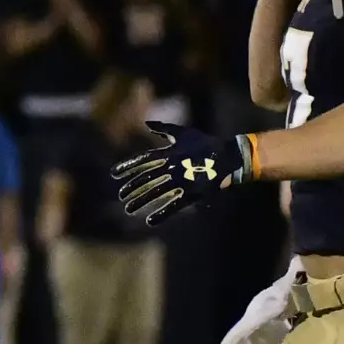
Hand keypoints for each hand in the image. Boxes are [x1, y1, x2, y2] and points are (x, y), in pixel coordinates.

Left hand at [111, 122, 253, 226]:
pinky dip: (162, 214)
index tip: (114, 174)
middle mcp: (173, 166)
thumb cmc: (205, 144)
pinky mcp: (193, 192)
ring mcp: (183, 180)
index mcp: (170, 152)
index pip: (143, 160)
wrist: (229, 156)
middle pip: (146, 178)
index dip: (127, 167)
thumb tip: (147, 123)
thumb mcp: (184, 133)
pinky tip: (150, 221)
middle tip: (120, 195)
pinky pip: (175, 205)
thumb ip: (164, 128)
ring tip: (128, 209)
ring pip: (157, 192)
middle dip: (131, 187)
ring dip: (141, 201)